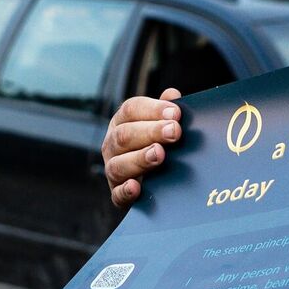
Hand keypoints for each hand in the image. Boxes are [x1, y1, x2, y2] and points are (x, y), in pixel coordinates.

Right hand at [101, 88, 182, 207]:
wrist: (156, 182)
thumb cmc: (158, 144)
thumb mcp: (163, 125)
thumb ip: (167, 111)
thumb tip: (172, 94)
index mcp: (122, 122)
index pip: (131, 109)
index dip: (153, 109)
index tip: (175, 113)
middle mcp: (112, 144)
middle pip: (124, 135)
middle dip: (150, 132)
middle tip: (174, 132)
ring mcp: (113, 169)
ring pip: (118, 164)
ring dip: (139, 158)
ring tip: (159, 154)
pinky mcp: (117, 194)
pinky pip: (117, 194)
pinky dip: (125, 190)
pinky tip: (137, 186)